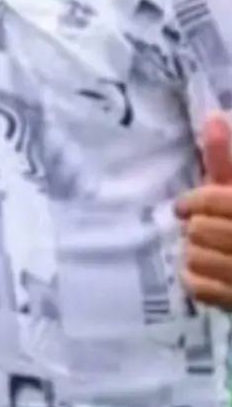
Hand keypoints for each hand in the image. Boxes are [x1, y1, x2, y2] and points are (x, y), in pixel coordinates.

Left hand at [175, 114, 231, 308]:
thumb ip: (224, 159)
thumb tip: (212, 117)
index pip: (217, 199)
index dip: (194, 202)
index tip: (183, 207)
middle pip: (202, 230)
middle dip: (196, 228)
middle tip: (201, 231)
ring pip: (197, 258)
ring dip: (193, 254)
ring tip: (204, 251)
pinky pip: (200, 290)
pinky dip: (195, 280)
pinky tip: (203, 274)